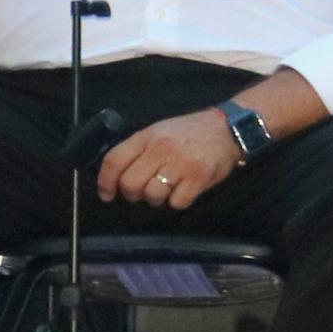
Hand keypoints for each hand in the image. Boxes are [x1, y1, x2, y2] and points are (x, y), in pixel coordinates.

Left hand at [94, 112, 244, 211]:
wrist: (227, 128)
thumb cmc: (189, 133)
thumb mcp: (159, 132)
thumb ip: (139, 150)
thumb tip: (117, 177)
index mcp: (147, 136)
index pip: (114, 160)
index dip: (105, 182)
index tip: (107, 195)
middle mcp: (160, 149)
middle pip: (130, 183)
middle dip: (132, 195)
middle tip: (141, 193)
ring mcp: (180, 164)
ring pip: (152, 195)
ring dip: (156, 199)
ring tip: (166, 189)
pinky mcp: (198, 178)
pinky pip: (176, 202)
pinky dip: (178, 201)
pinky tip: (184, 190)